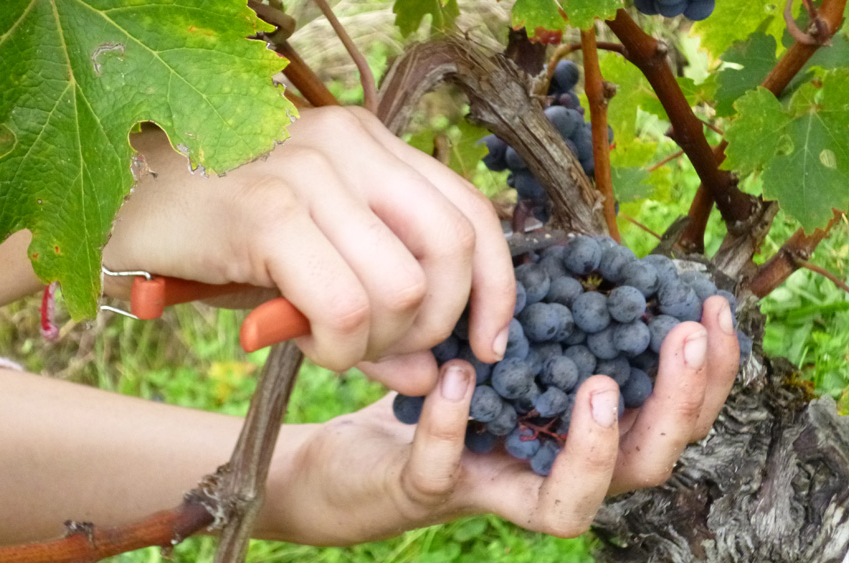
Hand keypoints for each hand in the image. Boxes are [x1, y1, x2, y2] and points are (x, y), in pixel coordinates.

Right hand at [103, 107, 514, 395]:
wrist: (113, 213)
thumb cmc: (215, 238)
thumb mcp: (309, 270)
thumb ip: (377, 311)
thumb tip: (433, 373)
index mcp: (368, 143)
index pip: (470, 212)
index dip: (495, 288)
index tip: (486, 346)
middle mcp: (348, 143)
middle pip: (451, 251)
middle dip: (430, 327)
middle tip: (381, 352)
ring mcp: (308, 170)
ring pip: (404, 289)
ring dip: (372, 345)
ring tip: (324, 341)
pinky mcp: (267, 211)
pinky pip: (345, 307)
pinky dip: (335, 347)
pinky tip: (298, 339)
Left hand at [256, 295, 738, 544]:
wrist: (356, 457)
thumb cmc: (443, 394)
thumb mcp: (504, 351)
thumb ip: (549, 327)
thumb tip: (597, 261)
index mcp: (579, 437)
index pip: (668, 421)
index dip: (707, 376)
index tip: (714, 310)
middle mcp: (549, 474)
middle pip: (642, 468)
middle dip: (676, 408)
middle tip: (683, 340)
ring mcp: (490, 491)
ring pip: (565, 506)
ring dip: (593, 449)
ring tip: (599, 385)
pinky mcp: (426, 490)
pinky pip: (445, 470)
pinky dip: (453, 427)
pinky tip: (460, 376)